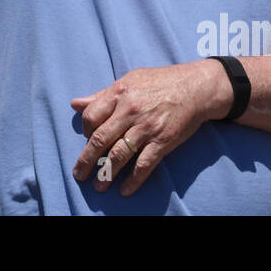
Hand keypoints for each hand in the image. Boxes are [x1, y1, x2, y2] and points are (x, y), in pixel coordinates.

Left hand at [70, 61, 220, 196]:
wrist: (195, 87)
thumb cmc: (160, 82)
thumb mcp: (128, 81)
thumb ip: (102, 95)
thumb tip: (75, 104)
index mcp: (119, 93)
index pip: (91, 117)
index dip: (85, 132)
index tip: (87, 141)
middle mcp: (129, 111)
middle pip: (100, 139)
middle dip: (86, 160)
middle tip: (79, 175)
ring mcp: (146, 127)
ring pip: (119, 155)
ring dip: (106, 173)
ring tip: (98, 186)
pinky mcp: (163, 141)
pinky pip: (144, 164)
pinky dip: (133, 180)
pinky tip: (125, 190)